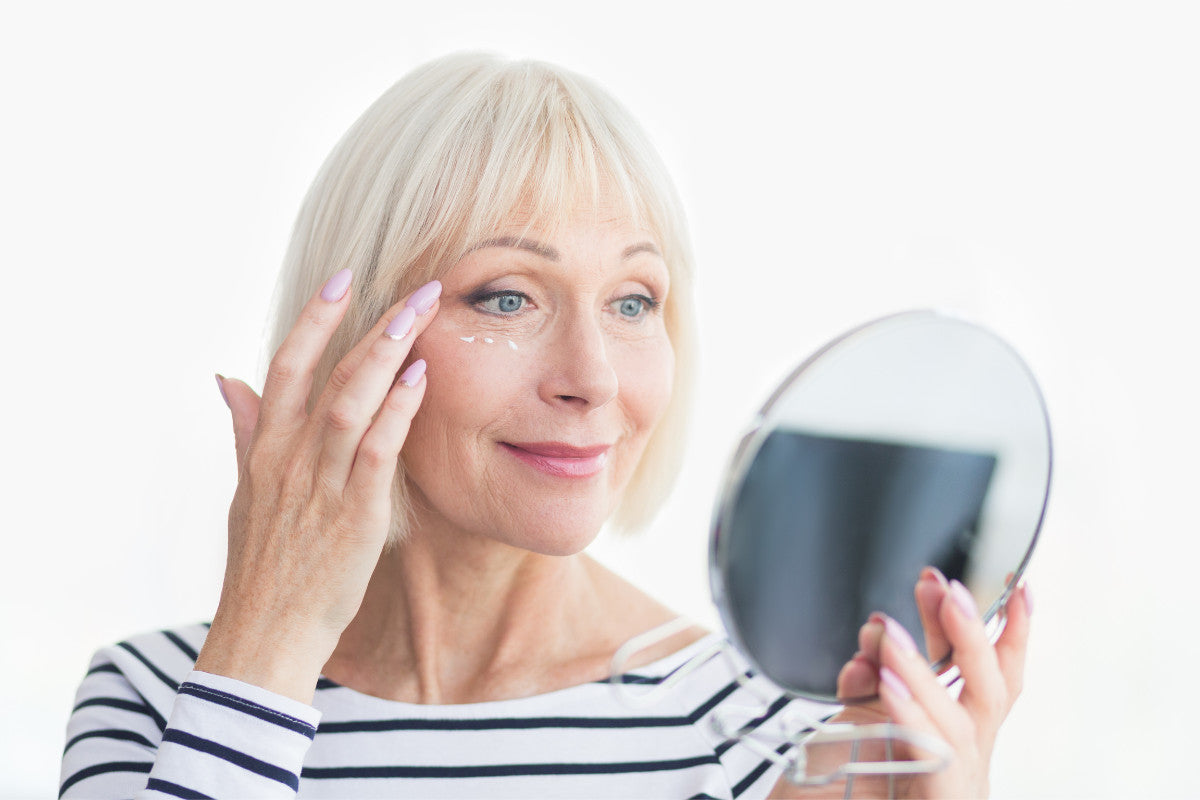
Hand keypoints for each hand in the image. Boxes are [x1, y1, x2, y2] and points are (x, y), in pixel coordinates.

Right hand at [194, 271, 440, 702]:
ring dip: (388, 355)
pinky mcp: (352, 516)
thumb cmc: (261, 568)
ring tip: (422, 315)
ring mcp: (320, 486)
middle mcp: (290, 459)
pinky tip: (421, 380)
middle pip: (329, 373)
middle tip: (417, 287)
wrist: (263, 636)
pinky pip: (376, 451)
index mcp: (265, 450)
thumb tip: (226, 377)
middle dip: (372, 324)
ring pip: (353, 402)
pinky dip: (397, 412)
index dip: (314, 319)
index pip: (285, 366)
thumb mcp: (244, 493)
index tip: (342, 278)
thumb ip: (245, 431)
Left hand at [774, 569, 1031, 797]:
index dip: (1011, 634)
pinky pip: (931, 759)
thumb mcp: (857, 725)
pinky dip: (909, 714)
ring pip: (958, 721)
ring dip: (923, 668)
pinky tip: (883, 681)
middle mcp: (962, 762)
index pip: (992, 680)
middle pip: (990, 691)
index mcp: (951, 739)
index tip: (1017, 584)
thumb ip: (873, 683)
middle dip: (969, 633)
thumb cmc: (830, 792)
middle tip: (942, 585)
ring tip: (888, 630)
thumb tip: (878, 637)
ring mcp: (952, 788)